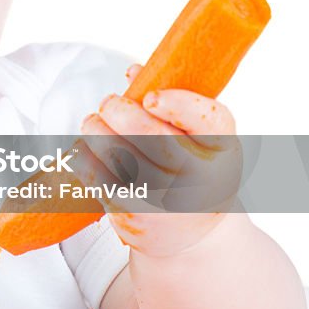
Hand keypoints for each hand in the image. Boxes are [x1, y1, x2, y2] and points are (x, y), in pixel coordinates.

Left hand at [75, 65, 242, 257]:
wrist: (193, 236)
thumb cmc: (193, 170)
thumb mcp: (198, 138)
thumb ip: (171, 102)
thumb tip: (134, 72)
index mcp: (223, 149)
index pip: (207, 120)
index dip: (177, 104)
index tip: (150, 97)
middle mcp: (201, 179)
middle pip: (152, 135)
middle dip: (119, 111)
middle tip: (107, 102)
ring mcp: (168, 200)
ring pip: (119, 153)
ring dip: (96, 130)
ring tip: (92, 122)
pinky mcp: (136, 215)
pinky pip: (100, 177)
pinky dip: (85, 157)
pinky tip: (85, 147)